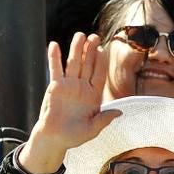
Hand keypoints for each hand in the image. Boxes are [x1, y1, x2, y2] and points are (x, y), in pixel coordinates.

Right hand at [17, 33, 121, 173]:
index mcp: (93, 96)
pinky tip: (54, 45)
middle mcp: (82, 88)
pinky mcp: (55, 87)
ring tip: (79, 35)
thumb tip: (119, 112)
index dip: (101, 63)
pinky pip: (55, 69)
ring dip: (76, 49)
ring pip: (73, 64)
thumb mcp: (92, 130)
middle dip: (91, 51)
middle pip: (88, 65)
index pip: (99, 75)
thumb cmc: (74, 136)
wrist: (54, 139)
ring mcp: (68, 85)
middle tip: (94, 36)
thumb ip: (103, 119)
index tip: (104, 50)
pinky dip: (54, 57)